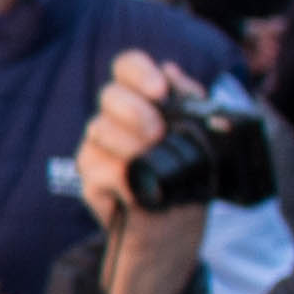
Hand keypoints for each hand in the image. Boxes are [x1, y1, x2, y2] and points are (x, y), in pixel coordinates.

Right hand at [70, 50, 208, 293]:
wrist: (177, 227)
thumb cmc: (189, 180)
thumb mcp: (201, 138)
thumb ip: (189, 102)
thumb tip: (173, 70)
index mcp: (142, 102)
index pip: (127, 67)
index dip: (139, 71)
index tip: (159, 90)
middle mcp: (116, 120)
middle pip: (110, 94)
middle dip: (136, 111)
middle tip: (158, 132)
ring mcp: (99, 148)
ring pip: (99, 128)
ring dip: (131, 145)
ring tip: (152, 160)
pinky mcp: (91, 179)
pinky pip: (99, 167)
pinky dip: (121, 176)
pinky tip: (138, 186)